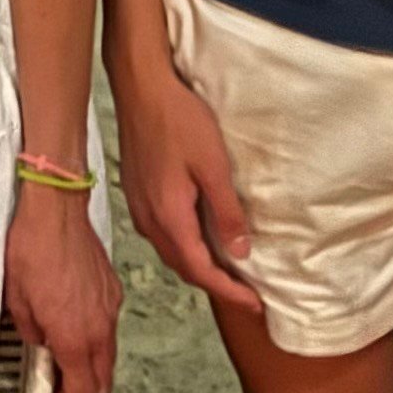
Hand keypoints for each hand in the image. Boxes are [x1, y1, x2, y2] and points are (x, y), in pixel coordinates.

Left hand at [2, 186, 121, 392]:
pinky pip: (109, 326)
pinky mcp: (113, 290)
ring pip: (109, 353)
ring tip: (67, 360)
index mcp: (74, 337)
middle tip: (63, 392)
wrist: (55, 210)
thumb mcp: (16, 301)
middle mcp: (99, 327)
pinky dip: (96, 337)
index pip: (83, 390)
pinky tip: (76, 326)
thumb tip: (41, 344)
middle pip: (104, 379)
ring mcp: (110, 308)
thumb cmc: (31, 249)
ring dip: (92, 366)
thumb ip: (32, 333)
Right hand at [113, 62, 262, 314]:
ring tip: (228, 273)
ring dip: (199, 267)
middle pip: (184, 267)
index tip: (254, 305)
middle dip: (216, 285)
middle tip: (247, 294)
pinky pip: (163, 235)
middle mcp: (150, 219)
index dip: (229, 291)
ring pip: (172, 252)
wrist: (141, 88)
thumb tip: (240, 253)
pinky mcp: (138, 193)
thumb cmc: (179, 120)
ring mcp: (140, 207)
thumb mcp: (214, 166)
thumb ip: (226, 213)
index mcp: (169, 216)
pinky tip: (200, 239)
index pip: (201, 269)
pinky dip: (185, 248)